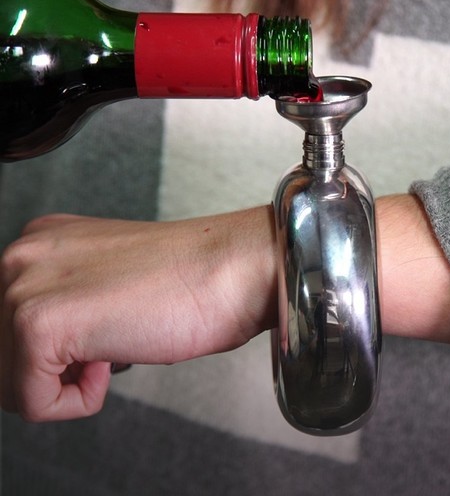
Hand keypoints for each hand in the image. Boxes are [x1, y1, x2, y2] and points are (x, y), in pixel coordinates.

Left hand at [0, 207, 276, 421]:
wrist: (231, 269)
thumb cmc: (190, 281)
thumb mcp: (108, 281)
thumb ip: (69, 301)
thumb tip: (50, 356)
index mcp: (40, 242)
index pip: (8, 327)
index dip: (57, 350)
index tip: (98, 338)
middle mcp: (21, 256)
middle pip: (2, 355)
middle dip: (54, 368)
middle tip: (110, 343)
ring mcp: (24, 287)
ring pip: (8, 382)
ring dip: (65, 383)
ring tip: (115, 346)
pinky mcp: (38, 323)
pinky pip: (33, 403)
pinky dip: (79, 402)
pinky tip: (118, 359)